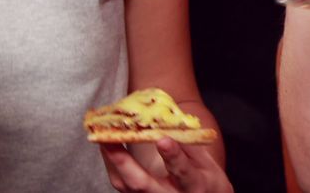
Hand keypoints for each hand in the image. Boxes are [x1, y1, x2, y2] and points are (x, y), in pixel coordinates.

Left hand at [101, 139, 232, 192]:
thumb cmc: (207, 181)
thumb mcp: (207, 164)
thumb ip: (189, 146)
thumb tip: (170, 123)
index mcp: (194, 185)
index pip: (183, 171)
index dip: (173, 156)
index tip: (163, 139)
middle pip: (142, 184)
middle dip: (124, 161)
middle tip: (110, 138)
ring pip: (126, 186)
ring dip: (112, 161)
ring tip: (102, 138)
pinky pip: (122, 185)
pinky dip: (113, 166)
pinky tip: (108, 149)